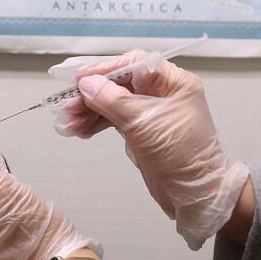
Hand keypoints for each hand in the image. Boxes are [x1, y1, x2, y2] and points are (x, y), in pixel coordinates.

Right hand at [51, 52, 248, 249]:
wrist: (196, 195)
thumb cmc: (180, 154)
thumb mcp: (144, 124)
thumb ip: (112, 100)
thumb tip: (85, 83)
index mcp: (172, 82)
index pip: (132, 64)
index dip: (103, 69)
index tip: (77, 78)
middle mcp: (161, 92)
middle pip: (118, 84)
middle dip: (90, 95)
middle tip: (64, 107)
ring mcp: (150, 112)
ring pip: (112, 103)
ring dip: (88, 112)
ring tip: (65, 124)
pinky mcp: (141, 131)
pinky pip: (113, 120)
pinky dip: (96, 124)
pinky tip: (79, 131)